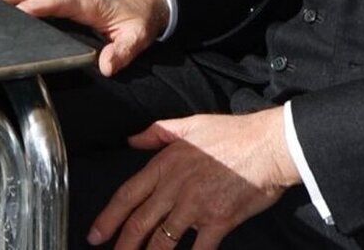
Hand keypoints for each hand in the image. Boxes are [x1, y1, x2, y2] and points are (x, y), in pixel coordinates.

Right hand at [0, 0, 167, 77]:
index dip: (40, 5)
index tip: (21, 12)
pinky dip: (12, 0)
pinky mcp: (59, 2)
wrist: (144, 1)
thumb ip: (124, 51)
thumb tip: (106, 66)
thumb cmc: (138, 17)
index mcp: (89, 3)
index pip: (61, 0)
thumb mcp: (139, 36)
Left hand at [89, 109, 296, 249]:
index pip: (128, 195)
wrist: (268, 146)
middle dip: (122, 244)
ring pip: (164, 240)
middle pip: (140, 222)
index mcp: (165, 165)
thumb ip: (157, 133)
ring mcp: (196, 207)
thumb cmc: (231, 134)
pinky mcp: (219, 222)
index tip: (95, 234)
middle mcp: (175, 188)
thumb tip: (132, 139)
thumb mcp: (188, 125)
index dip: (108, 217)